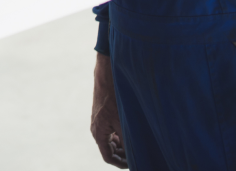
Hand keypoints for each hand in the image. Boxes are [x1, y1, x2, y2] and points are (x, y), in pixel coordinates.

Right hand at [92, 53, 127, 167]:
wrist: (108, 73)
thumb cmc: (114, 96)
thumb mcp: (122, 121)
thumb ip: (126, 140)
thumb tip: (133, 156)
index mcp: (98, 132)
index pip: (108, 157)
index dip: (121, 163)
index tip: (134, 164)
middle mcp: (97, 128)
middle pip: (109, 150)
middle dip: (123, 155)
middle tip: (139, 156)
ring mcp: (99, 121)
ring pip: (111, 141)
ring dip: (123, 146)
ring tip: (138, 145)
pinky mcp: (103, 114)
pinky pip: (111, 131)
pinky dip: (120, 136)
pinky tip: (131, 132)